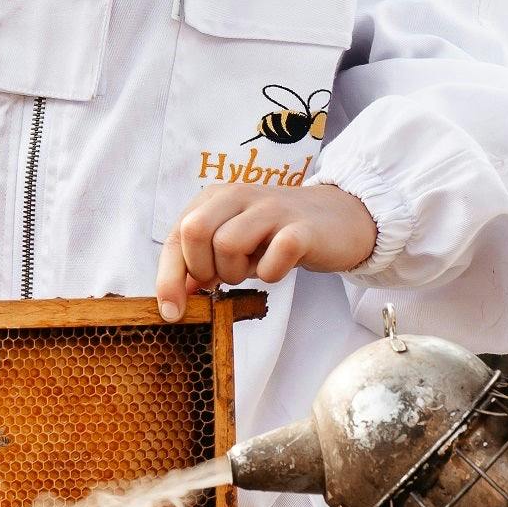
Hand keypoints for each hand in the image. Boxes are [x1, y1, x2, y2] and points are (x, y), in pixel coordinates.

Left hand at [155, 180, 377, 320]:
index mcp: (216, 197)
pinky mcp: (301, 230)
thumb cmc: (276, 235)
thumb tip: (174, 296)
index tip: (172, 312)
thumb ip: (202, 261)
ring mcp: (272, 210)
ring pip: (228, 244)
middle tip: (223, 278)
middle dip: (202, 269)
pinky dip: (270, 275)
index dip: (169, 277)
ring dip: (236, 273)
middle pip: (195, 231)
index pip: (176, 235)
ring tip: (254, 269)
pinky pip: (272, 261)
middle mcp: (240, 195)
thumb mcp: (234, 241)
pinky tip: (279, 266)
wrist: (339, 219)